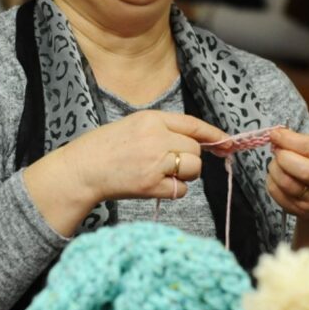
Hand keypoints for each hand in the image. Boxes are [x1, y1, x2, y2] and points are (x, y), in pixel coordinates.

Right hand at [57, 110, 225, 203]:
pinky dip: (173, 190)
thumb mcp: (133, 125)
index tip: (226, 142)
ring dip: (183, 175)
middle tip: (168, 164)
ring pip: (193, 169)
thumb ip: (162, 130)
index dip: (213, 134)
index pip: (192, 125)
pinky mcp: (151, 185)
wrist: (81, 170)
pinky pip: (181, 190)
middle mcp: (156, 138)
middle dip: (189, 159)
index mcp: (151, 119)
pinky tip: (153, 185)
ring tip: (160, 174)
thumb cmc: (105, 148)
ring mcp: (154, 162)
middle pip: (195, 150)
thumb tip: (195, 142)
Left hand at [265, 127, 308, 221]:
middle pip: (302, 170)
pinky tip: (280, 177)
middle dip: (282, 157)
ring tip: (279, 164)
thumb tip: (278, 135)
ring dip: (275, 169)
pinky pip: (277, 193)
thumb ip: (305, 140)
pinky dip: (272, 181)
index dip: (289, 140)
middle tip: (278, 151)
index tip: (276, 134)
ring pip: (286, 183)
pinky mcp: (302, 210)